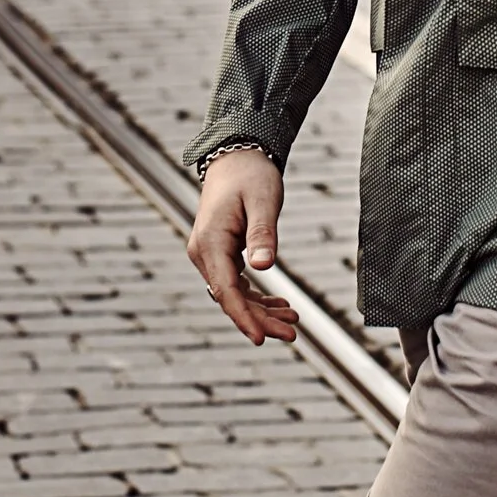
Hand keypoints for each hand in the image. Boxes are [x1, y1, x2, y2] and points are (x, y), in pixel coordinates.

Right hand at [186, 150, 298, 345]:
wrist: (236, 157)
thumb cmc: (251, 175)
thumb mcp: (262, 200)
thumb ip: (262, 234)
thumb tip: (264, 267)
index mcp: (210, 241)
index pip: (225, 290)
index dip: (243, 317)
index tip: (260, 338)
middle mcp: (203, 252)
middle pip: (230, 298)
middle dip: (259, 319)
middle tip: (292, 334)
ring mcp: (209, 254)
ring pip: (234, 294)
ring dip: (261, 311)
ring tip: (292, 322)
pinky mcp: (220, 254)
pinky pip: (236, 284)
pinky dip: (257, 297)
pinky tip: (280, 305)